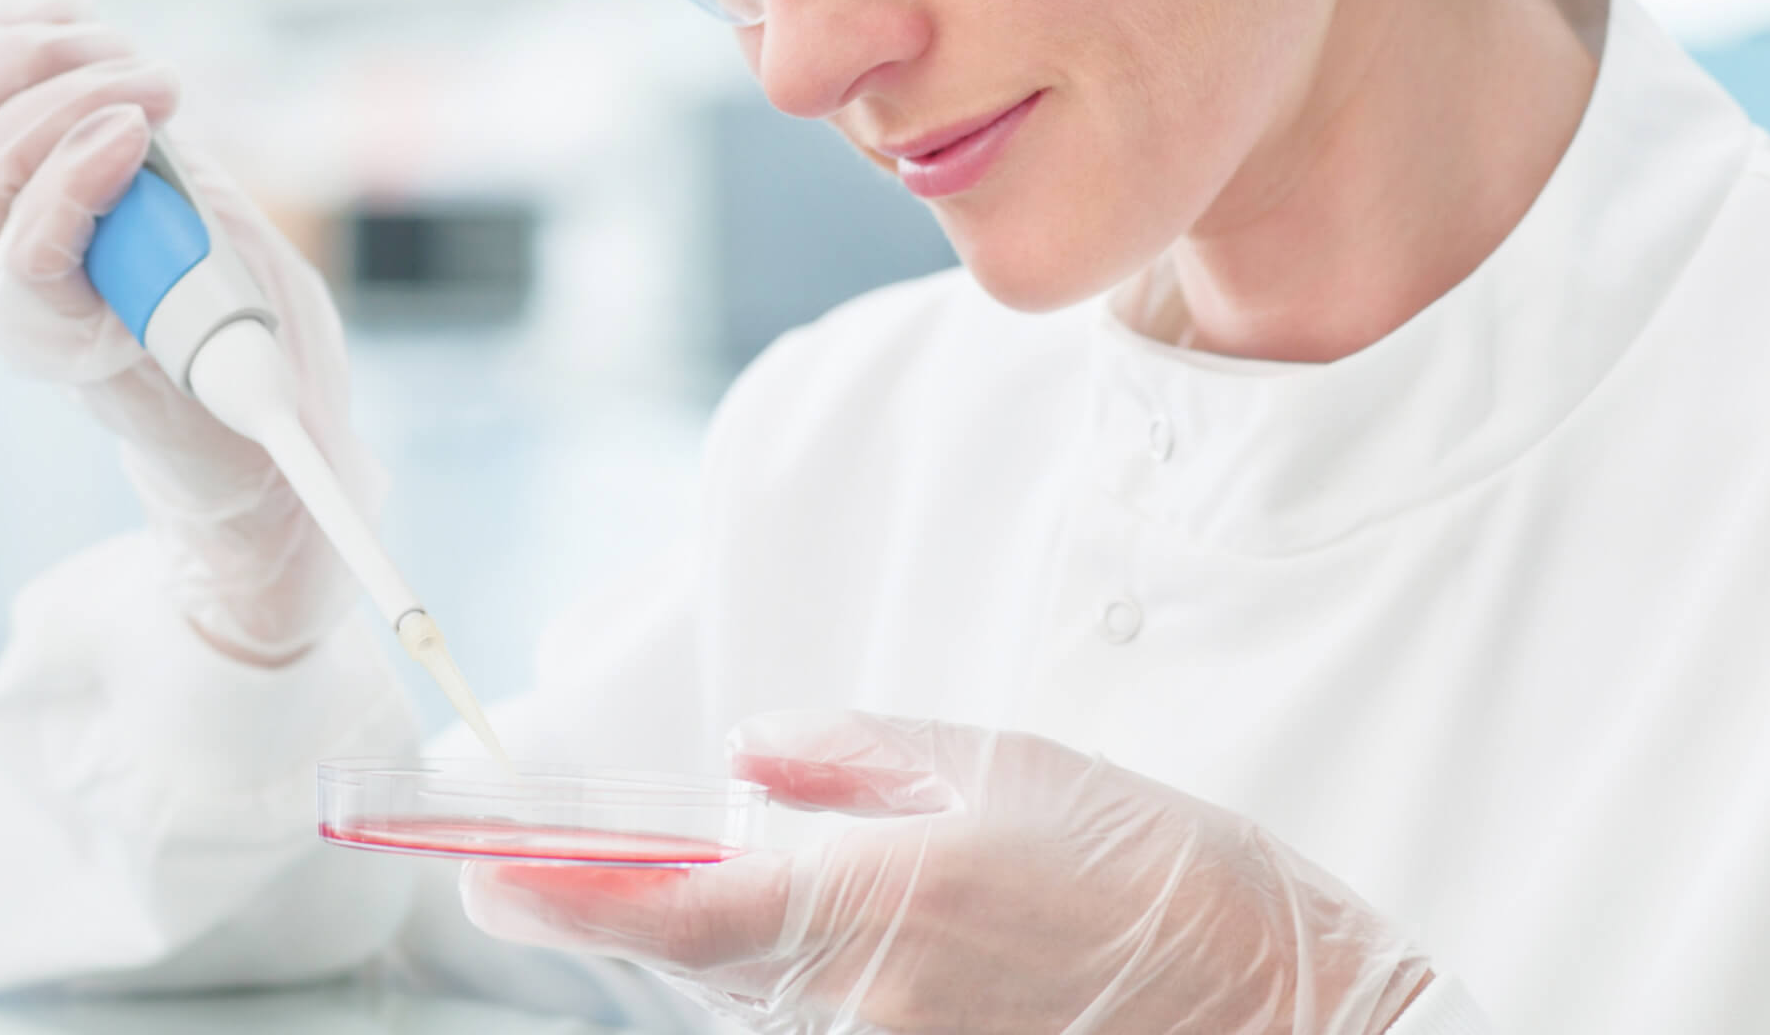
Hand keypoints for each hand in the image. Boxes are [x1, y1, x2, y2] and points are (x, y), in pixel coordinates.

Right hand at [0, 0, 380, 663]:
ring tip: (157, 102)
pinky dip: (77, 172)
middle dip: (32, 51)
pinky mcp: (60, 345)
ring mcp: (10, 296)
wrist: (278, 420)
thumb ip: (75, 57)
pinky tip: (134, 143)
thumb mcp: (152, 136)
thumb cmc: (213, 287)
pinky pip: (25, 249)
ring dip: (73, 101)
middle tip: (138, 62)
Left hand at [460, 711, 1435, 1034]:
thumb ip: (855, 759)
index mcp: (868, 902)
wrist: (1287, 1011)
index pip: (662, 915)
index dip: (557, 900)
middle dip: (688, 912)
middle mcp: (857, 1008)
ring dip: (777, 955)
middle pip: (703, 971)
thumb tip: (750, 763)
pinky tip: (929, 955)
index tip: (482, 883)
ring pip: (767, 1008)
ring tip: (914, 907)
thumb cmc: (1159, 881)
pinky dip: (832, 992)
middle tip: (756, 857)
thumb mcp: (1005, 768)